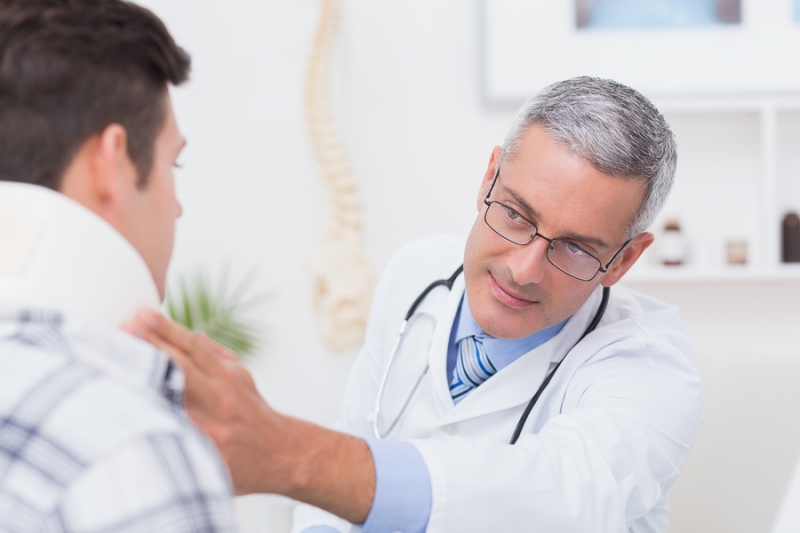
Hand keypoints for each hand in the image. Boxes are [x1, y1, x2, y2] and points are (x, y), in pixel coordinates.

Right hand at [122, 310, 374, 522]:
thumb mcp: (204, 472)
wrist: (281, 452)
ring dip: (167, 331)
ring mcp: (231, 383)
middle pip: (179, 368)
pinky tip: (162, 324)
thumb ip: (174, 450)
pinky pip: (208, 347)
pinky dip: (184, 335)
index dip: (141, 383)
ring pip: (195, 350)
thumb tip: (134, 432)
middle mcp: (219, 405)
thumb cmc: (236, 468)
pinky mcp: (237, 370)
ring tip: (141, 316)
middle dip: (152, 348)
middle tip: (124, 329)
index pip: (167, 402)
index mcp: (207, 435)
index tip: (113, 367)